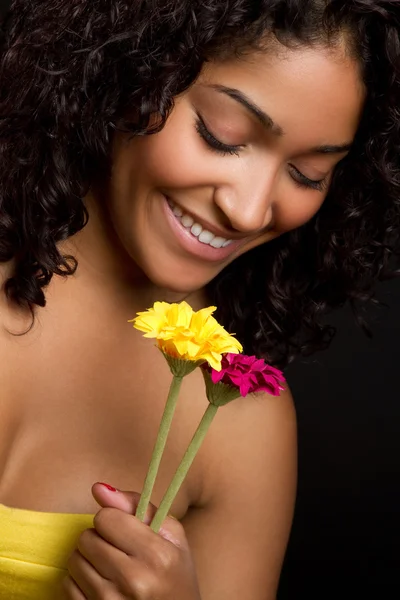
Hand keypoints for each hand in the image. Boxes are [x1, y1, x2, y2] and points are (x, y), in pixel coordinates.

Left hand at [63, 483, 200, 599]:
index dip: (114, 520)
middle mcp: (132, 580)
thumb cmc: (175, 577)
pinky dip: (81, 582)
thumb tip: (98, 488)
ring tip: (111, 569)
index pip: (106, 518)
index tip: (125, 531)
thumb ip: (137, 506)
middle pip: (86, 538)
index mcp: (156, 555)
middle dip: (100, 539)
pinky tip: (103, 585)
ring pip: (74, 560)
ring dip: (89, 560)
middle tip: (119, 551)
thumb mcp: (172, 537)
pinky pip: (67, 585)